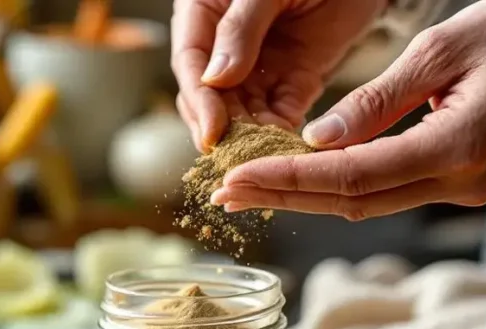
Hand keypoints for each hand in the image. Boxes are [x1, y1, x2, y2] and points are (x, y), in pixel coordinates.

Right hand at [171, 0, 386, 150]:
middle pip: (211, 96)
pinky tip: (285, 147)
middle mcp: (225, 46)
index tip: (211, 133)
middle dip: (222, 127)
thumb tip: (215, 79)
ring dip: (250, 136)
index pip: (190, 64)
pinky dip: (281, 131)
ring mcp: (259, 66)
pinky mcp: (295, 79)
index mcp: (203, 14)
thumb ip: (240, 28)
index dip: (199, 101)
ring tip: (260, 157)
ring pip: (244, 111)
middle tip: (233, 156)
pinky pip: (281, 112)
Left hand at [210, 0, 485, 219]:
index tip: (236, 179)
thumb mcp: (438, 51)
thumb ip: (374, 101)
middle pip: (354, 203)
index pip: (353, 176)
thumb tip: (314, 141)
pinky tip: (299, 182)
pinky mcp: (460, 189)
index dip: (289, 182)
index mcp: (458, 148)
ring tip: (249, 191)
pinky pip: (388, 195)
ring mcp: (463, 194)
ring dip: (306, 199)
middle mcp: (461, 185)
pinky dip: (340, 189)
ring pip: (368, 206)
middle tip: (225, 194)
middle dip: (285, 199)